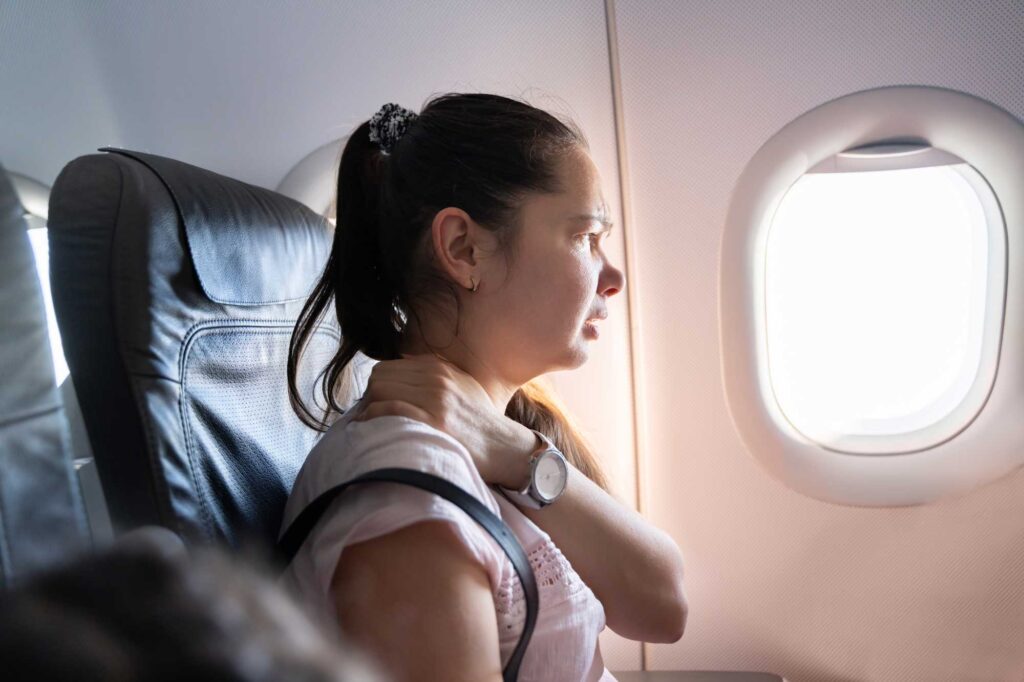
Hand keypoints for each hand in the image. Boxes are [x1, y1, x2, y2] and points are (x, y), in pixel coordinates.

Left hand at [352, 354, 535, 487]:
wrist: (504, 447)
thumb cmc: (480, 421)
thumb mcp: (462, 385)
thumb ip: (434, 372)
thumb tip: (401, 362)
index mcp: (440, 369)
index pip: (387, 367)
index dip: (377, 386)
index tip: (378, 403)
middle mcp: (437, 380)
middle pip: (379, 377)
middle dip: (370, 396)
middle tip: (373, 415)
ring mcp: (435, 401)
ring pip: (380, 391)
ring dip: (370, 408)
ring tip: (373, 424)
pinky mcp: (433, 423)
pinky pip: (389, 409)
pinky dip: (374, 418)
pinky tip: (374, 428)